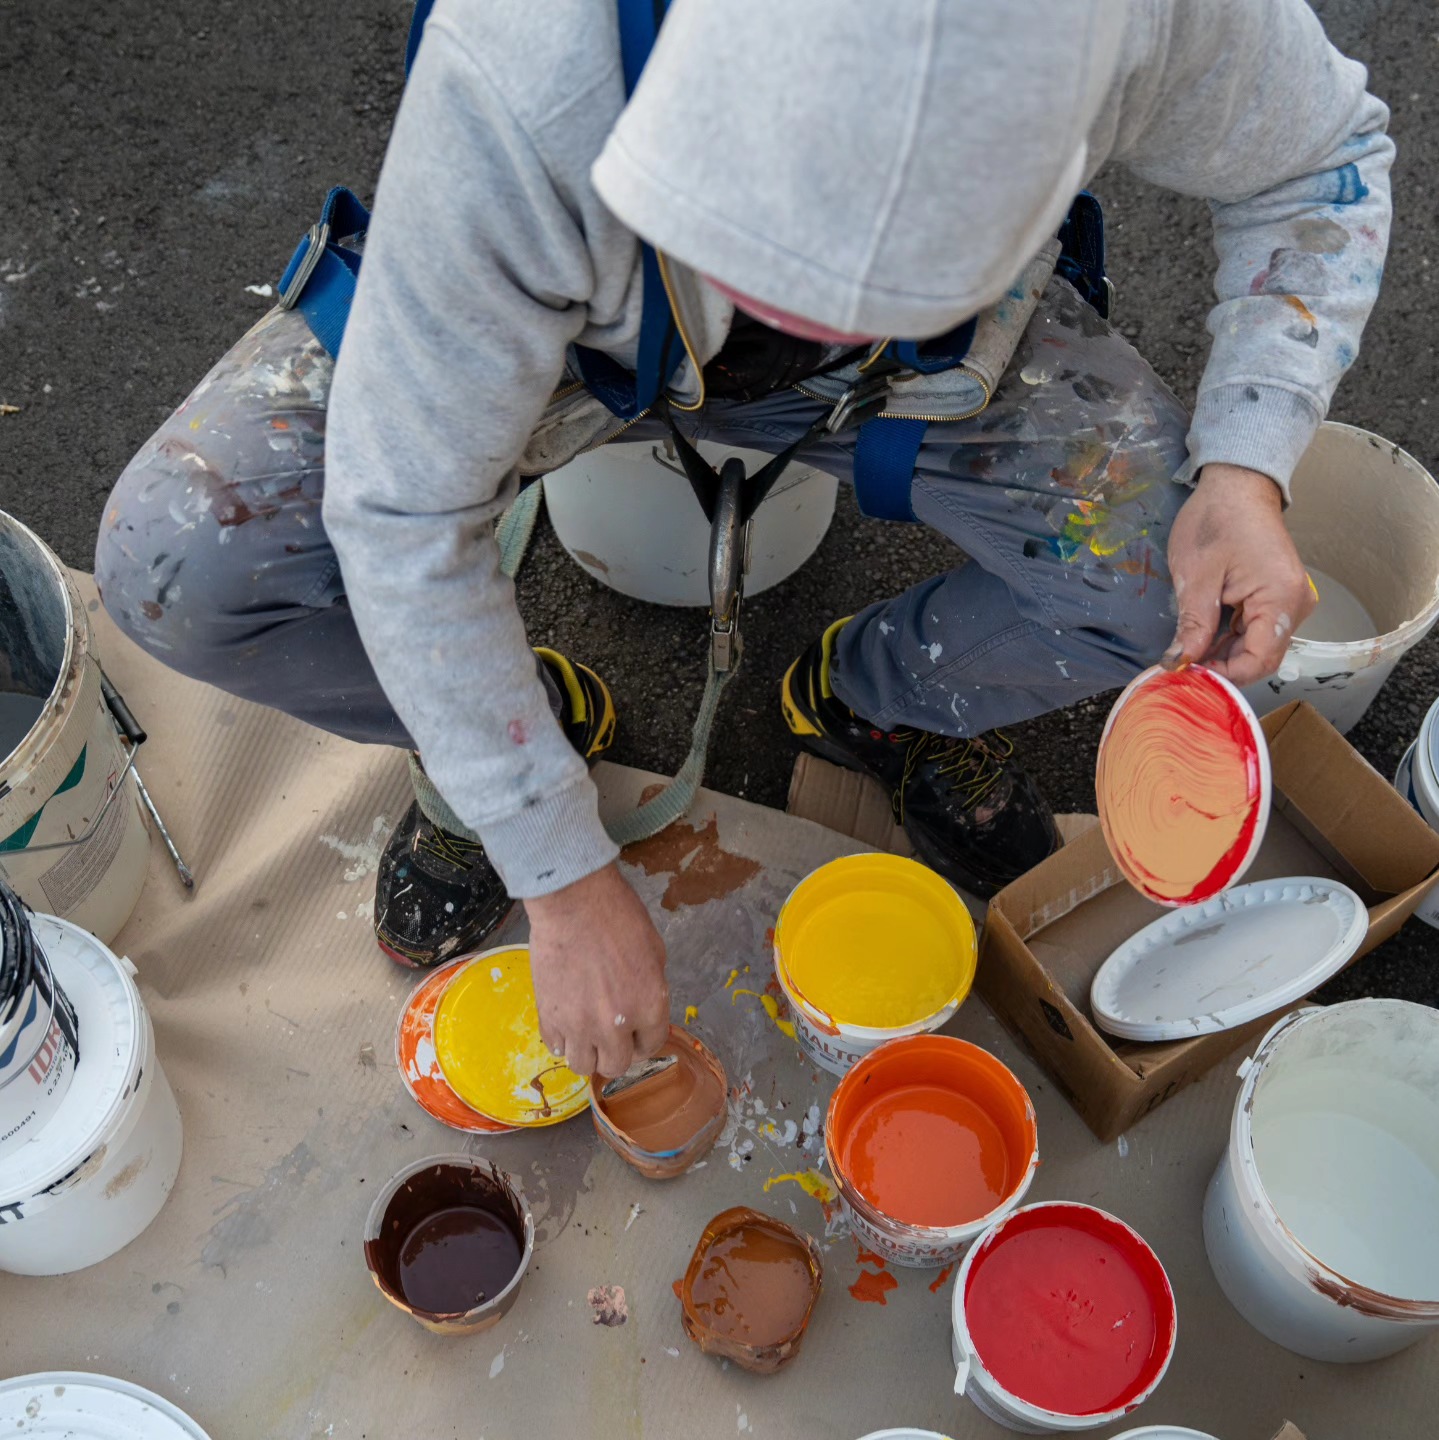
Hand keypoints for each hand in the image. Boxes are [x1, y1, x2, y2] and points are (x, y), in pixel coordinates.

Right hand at [525, 863, 669, 1077]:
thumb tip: (643, 1005)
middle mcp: (616, 1025)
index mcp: (649, 1006)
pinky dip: (562, 1039)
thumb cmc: (617, 915)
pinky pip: (555, 1046)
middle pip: (616, 1066)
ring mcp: (580, 1025)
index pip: (651, 1046)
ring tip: (585, 1033)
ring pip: (583, 1066)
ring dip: (587, 1053)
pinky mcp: (550, 1016)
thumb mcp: (654, 950)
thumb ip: (651, 988)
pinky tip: (565, 1021)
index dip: (643, 1040)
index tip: (635, 1034)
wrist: (574, 901)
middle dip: (616, 1052)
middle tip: (610, 1036)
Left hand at [1163, 463, 1314, 686]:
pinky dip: (1230, 640)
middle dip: (1222, 668)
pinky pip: (1257, 631)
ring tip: (1187, 655)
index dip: (1224, 675)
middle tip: (1181, 668)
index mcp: (1280, 598)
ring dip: (1224, 655)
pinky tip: (1203, 640)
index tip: (1188, 676)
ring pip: (1258, 647)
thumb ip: (1193, 624)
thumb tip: (1180, 662)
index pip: (1259, 659)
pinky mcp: (1278, 598)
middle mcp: (1295, 605)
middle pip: (1261, 657)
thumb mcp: (1196, 576)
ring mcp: (1289, 602)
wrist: (1236, 486)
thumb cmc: (1216, 521)